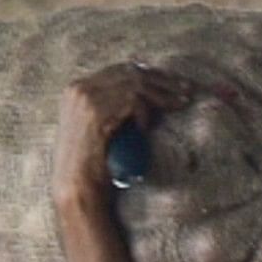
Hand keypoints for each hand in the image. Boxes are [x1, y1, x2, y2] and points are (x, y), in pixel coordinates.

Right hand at [56, 63, 192, 208]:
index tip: (172, 83)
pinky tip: (146, 130)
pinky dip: (145, 114)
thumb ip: (112, 109)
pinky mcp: (95, 113)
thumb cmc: (91, 167)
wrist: (76, 191)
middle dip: (162, 80)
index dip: (149, 74)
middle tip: (186, 88)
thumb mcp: (99, 130)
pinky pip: (132, 102)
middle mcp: (78, 89)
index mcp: (75, 90)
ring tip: (182, 102)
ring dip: (162, 94)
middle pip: (130, 72)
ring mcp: (85, 99)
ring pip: (135, 85)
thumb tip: (144, 97)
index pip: (120, 70)